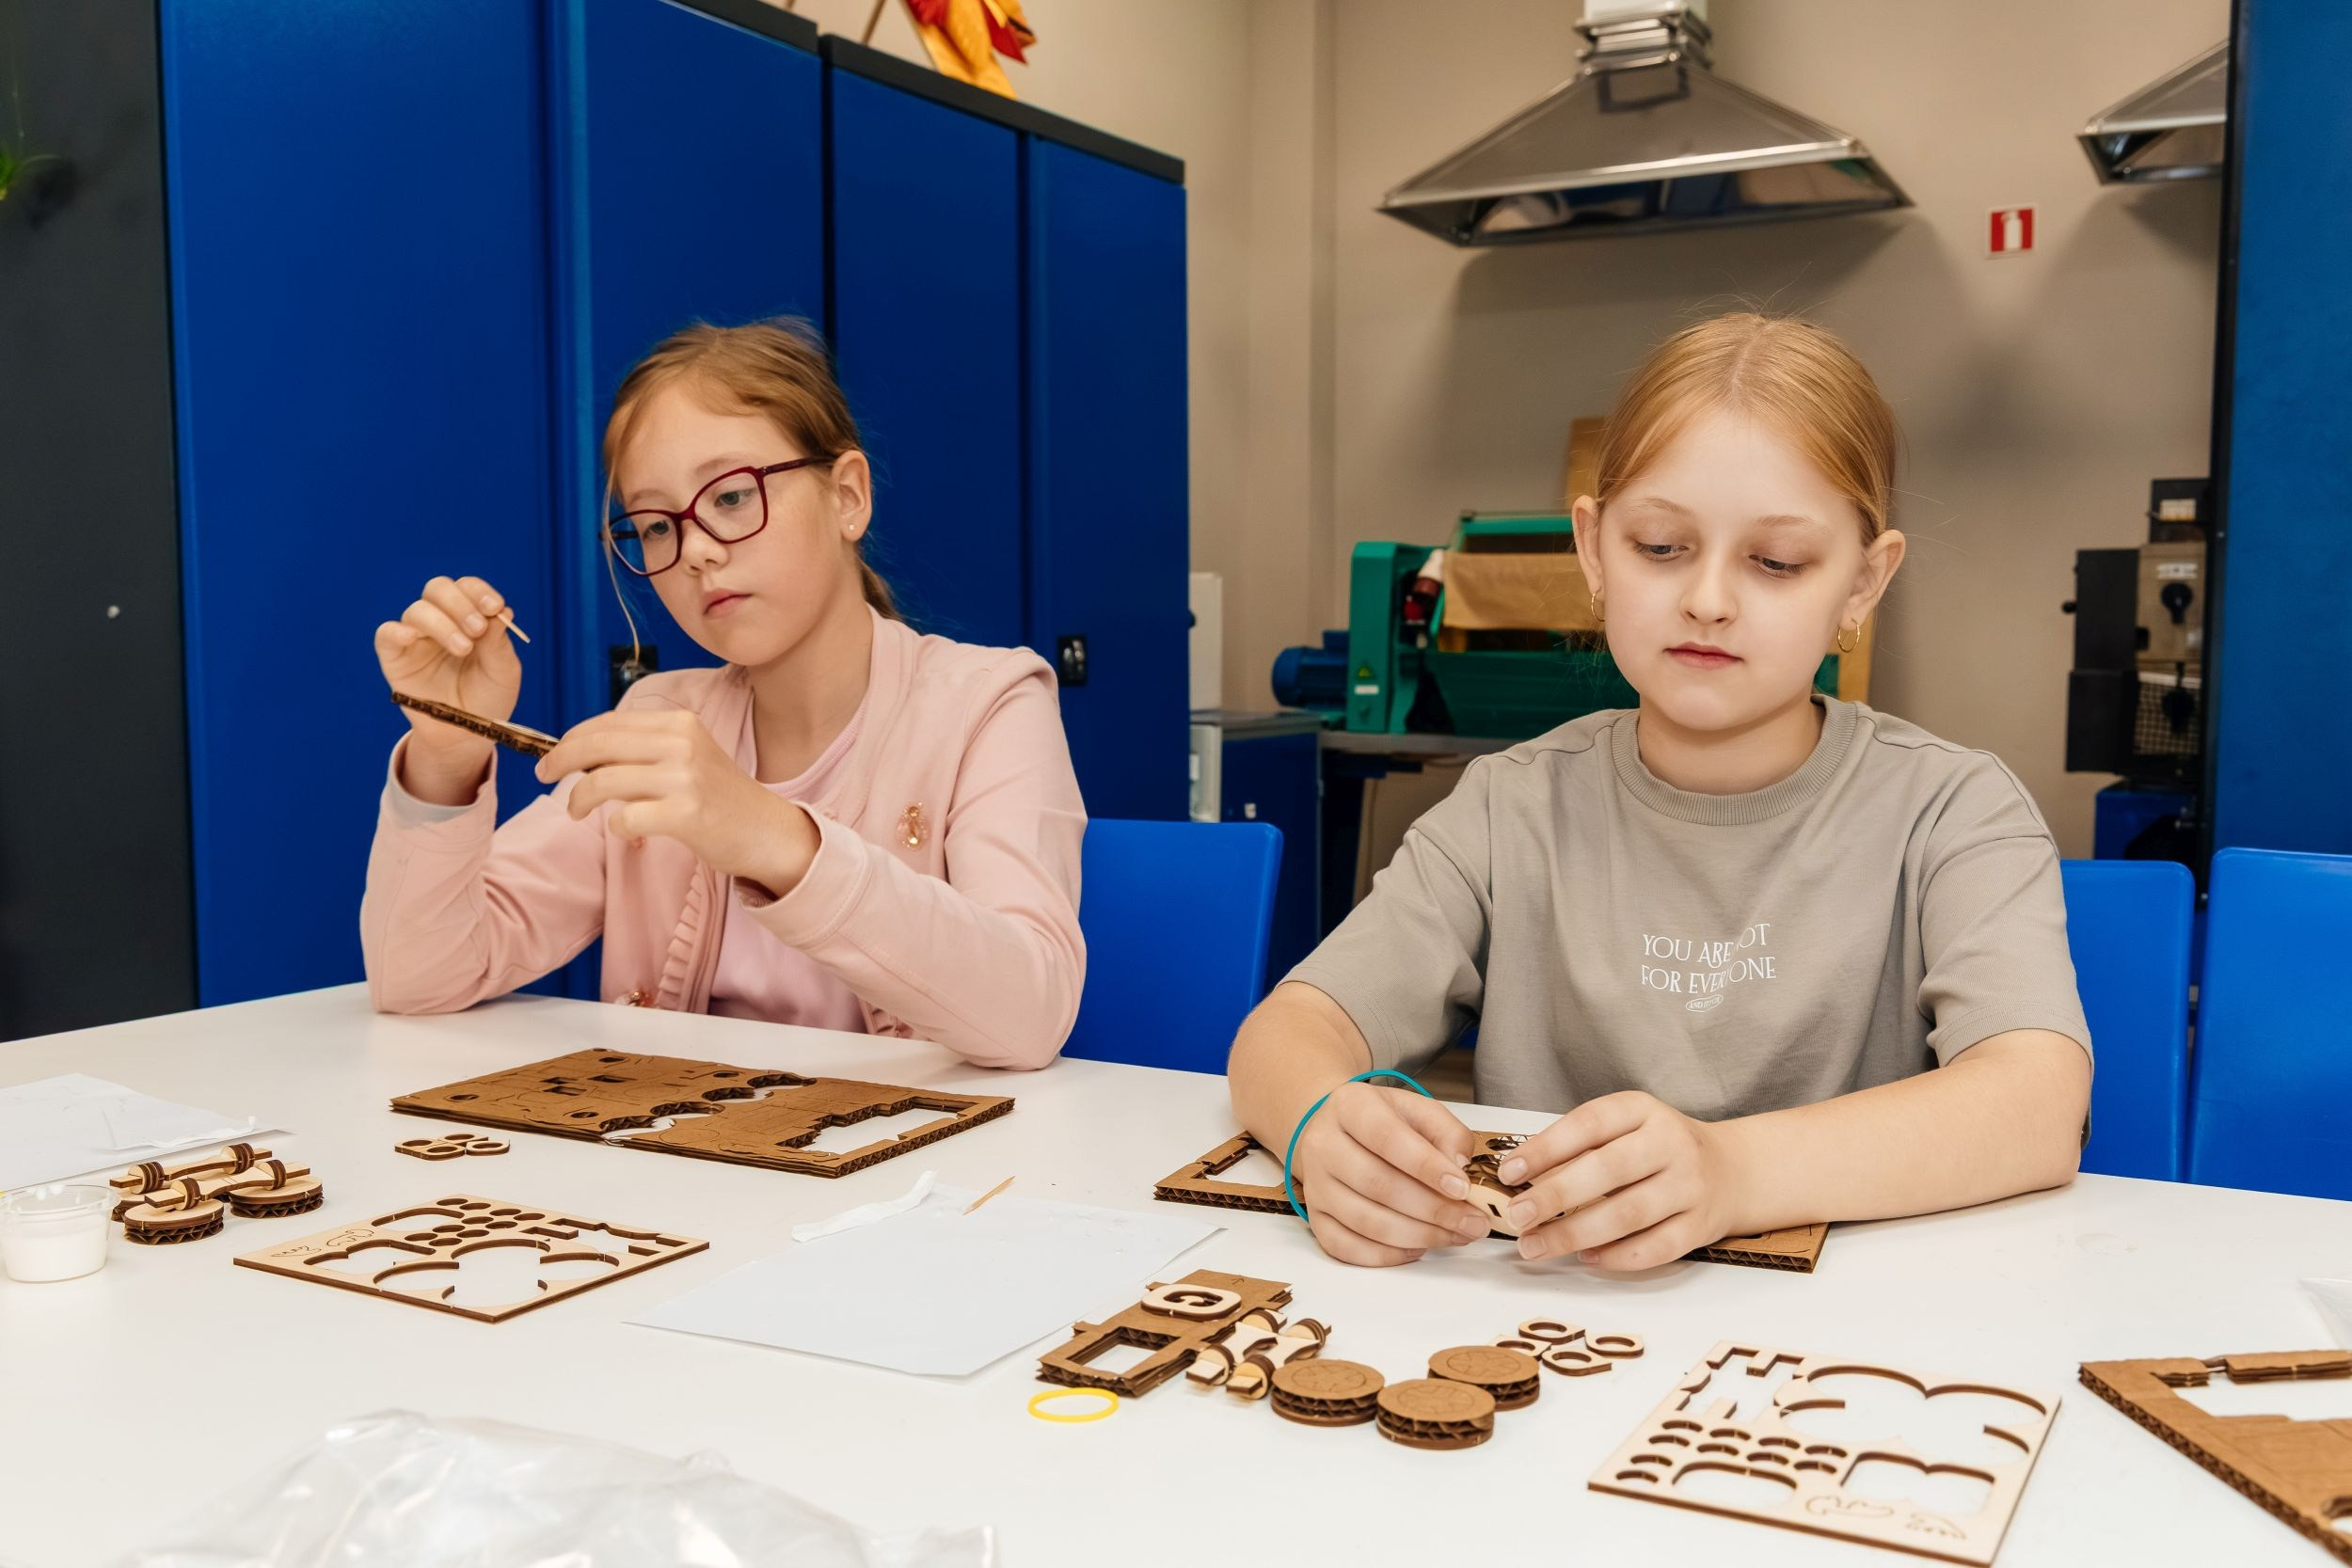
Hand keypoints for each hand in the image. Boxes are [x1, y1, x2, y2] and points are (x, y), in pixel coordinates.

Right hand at [374, 574, 522, 748]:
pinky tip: (412, 637)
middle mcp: (440, 621)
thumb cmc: (488, 698)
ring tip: (463, 648)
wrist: (467, 733)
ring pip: (418, 610)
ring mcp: (416, 637)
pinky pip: (386, 634)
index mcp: (468, 617)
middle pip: (438, 589)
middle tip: (477, 629)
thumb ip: (499, 643)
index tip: (495, 607)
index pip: (467, 588)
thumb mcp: (503, 672)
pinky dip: (396, 631)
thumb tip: (500, 612)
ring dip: (441, 623)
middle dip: (460, 604)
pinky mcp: (395, 657)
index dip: (479, 591)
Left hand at [534, 709, 818, 892]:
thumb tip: (582, 750)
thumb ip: (645, 746)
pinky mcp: (686, 814)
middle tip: (544, 776)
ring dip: (578, 798)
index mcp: (679, 723)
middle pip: (598, 745)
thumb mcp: (687, 754)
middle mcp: (681, 743)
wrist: (765, 829)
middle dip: (560, 761)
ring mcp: (684, 778)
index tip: (552, 754)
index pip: (609, 722)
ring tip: (576, 810)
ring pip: (603, 781)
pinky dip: (616, 827)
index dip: (571, 738)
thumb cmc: (717, 795)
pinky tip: (626, 832)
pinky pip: (626, 819)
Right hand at [1291, 1082, 1490, 1266]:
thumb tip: (1460, 1168)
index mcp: (1350, 1107)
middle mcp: (1324, 1145)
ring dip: (1419, 1235)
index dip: (1426, 1166)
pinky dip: (1387, 1255)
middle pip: (1378, 1185)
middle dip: (1433, 1210)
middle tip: (1473, 1222)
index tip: (1462, 1188)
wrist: (1335, 1131)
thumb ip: (1446, 1132)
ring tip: (1456, 1236)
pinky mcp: (1315, 1218)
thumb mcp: (1417, 1110)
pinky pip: (1346, 1248)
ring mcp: (1316, 1185)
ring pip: (1365, 1221)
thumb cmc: (1383, 1122)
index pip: (1387, 1137)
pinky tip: (1418, 1247)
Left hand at [1500, 1091, 1739, 1270]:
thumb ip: (1580, 1145)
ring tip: (1535, 1245)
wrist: (1734, 1170)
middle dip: (1555, 1196)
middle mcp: (1670, 1144)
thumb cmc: (1659, 1148)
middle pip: (1607, 1170)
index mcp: (1643, 1111)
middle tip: (1516, 1216)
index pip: (1589, 1124)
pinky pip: (1656, 1248)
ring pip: (1629, 1214)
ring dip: (1575, 1233)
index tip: (1509, 1172)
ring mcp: (1690, 1186)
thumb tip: (1521, 1178)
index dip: (1546, 1148)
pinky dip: (1617, 1256)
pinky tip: (1586, 1258)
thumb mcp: (1626, 1127)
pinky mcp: (1701, 1226)